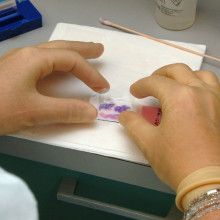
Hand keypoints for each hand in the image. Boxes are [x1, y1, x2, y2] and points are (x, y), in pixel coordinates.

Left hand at [0, 41, 108, 134]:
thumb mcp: (34, 111)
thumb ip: (65, 111)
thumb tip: (92, 113)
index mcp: (33, 59)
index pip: (71, 61)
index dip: (90, 73)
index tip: (102, 88)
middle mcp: (27, 55)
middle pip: (62, 47)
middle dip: (83, 49)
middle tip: (99, 50)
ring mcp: (18, 62)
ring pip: (51, 52)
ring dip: (70, 52)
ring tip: (84, 52)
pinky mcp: (13, 72)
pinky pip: (42, 61)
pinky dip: (57, 62)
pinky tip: (57, 66)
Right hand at [119, 63, 219, 190]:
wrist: (211, 183)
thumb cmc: (178, 162)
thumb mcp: (148, 143)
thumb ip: (133, 124)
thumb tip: (125, 115)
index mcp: (179, 98)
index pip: (155, 82)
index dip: (141, 85)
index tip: (134, 92)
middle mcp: (200, 92)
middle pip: (177, 71)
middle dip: (159, 74)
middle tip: (150, 84)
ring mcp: (217, 100)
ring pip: (200, 75)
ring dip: (183, 76)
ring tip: (174, 86)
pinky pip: (214, 88)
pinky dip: (200, 86)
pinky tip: (193, 98)